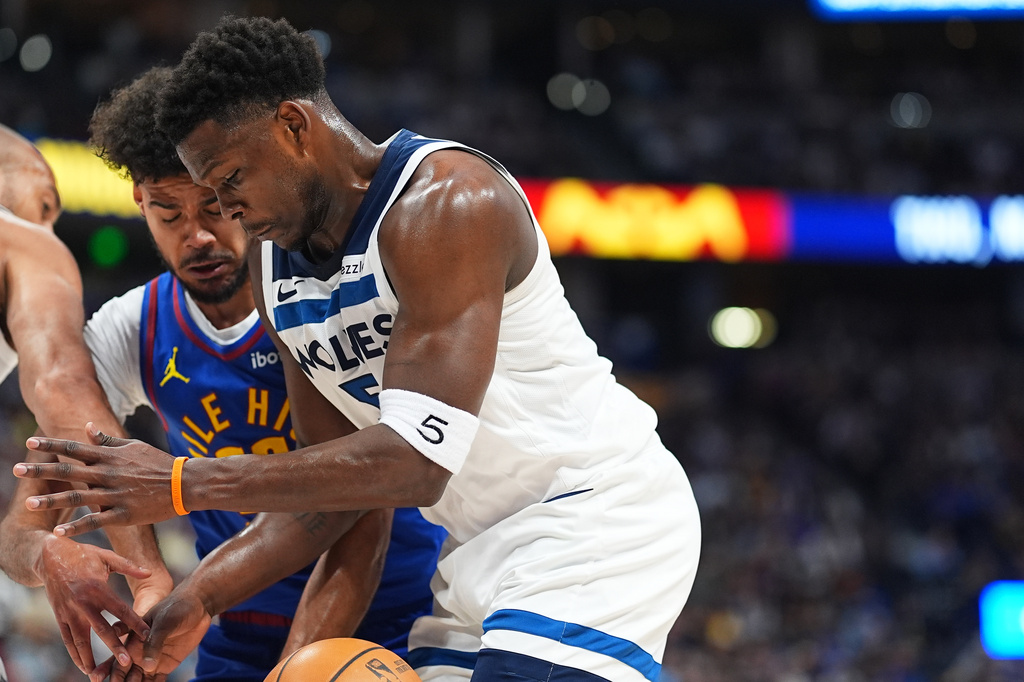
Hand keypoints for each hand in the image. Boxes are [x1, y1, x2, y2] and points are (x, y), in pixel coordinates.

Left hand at [13, 423, 178, 535]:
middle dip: (41, 470)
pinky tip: (59, 533)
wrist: (185, 483)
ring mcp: (116, 494)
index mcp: (110, 457)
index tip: (30, 443)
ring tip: (28, 503)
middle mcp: (109, 474)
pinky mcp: (125, 514)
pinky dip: (77, 527)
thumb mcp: (134, 447)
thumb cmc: (159, 463)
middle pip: (69, 471)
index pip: (75, 448)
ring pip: (78, 498)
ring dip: (52, 500)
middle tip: (15, 469)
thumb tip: (87, 428)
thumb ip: (108, 441)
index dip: (52, 445)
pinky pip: (97, 521)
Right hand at [36, 534, 151, 674]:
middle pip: (101, 629)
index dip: (134, 623)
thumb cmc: (82, 555)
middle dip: (114, 647)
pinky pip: (67, 639)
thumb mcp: (106, 556)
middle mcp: (83, 603)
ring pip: (81, 640)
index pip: (120, 609)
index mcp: (98, 588)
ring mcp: (69, 612)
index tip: (146, 635)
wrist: (49, 556)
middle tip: (126, 662)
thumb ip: (128, 566)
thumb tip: (148, 572)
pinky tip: (84, 666)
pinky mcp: (59, 616)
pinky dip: (75, 654)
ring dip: (90, 658)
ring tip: (99, 675)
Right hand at [90, 586, 210, 681]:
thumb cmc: (176, 608)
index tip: (98, 680)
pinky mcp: (166, 664)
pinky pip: (157, 681)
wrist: (197, 605)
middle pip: (125, 673)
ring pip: (139, 680)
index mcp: (134, 640)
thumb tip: (148, 667)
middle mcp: (140, 652)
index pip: (118, 659)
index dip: (109, 671)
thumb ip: (154, 642)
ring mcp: (153, 660)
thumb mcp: (163, 622)